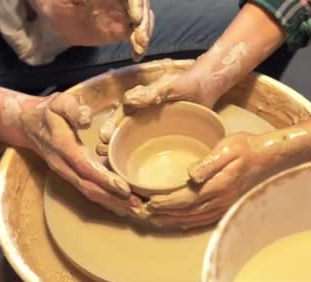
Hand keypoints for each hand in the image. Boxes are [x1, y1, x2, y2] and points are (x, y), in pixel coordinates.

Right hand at [18, 92, 143, 217]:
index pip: (84, 167)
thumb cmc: (49, 112)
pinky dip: (105, 201)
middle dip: (113, 198)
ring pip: (89, 193)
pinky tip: (122, 206)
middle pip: (89, 187)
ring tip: (134, 210)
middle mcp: (63, 164)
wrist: (27, 124)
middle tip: (137, 206)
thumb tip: (86, 120)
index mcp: (63, 146)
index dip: (104, 179)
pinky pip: (88, 191)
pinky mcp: (70, 176)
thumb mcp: (60, 102)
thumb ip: (73, 109)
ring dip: (111, 203)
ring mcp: (66, 173)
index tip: (124, 188)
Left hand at [28, 0, 153, 59]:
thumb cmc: (57, 0)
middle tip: (139, 37)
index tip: (134, 18)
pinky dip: (140, 45)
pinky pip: (137, 35)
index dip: (136, 3)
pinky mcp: (122, 30)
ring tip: (139, 46)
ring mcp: (124, 13)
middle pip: (142, 5)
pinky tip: (136, 54)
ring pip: (143, 19)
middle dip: (144, 20)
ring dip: (145, 32)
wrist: (52, 17)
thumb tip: (92, 0)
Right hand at [96, 60, 220, 155]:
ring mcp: (152, 129)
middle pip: (123, 132)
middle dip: (112, 144)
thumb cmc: (187, 83)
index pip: (120, 115)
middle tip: (104, 155)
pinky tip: (141, 171)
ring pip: (134, 142)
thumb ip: (151, 92)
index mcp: (138, 102)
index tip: (103, 138)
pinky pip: (151, 149)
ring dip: (124, 154)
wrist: (207, 88)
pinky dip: (144, 159)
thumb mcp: (170, 86)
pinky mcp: (164, 138)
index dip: (110, 127)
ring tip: (116, 166)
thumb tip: (128, 100)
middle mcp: (142, 117)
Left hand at [143, 132, 283, 228]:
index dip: (164, 204)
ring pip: (190, 220)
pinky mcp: (224, 207)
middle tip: (140, 213)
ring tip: (151, 219)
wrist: (267, 157)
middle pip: (184, 214)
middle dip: (161, 215)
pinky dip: (184, 223)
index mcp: (217, 186)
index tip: (147, 203)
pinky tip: (175, 222)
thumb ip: (208, 163)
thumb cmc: (246, 148)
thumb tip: (190, 175)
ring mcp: (222, 207)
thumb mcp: (227, 148)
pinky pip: (200, 220)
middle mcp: (218, 201)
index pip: (184, 200)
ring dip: (170, 221)